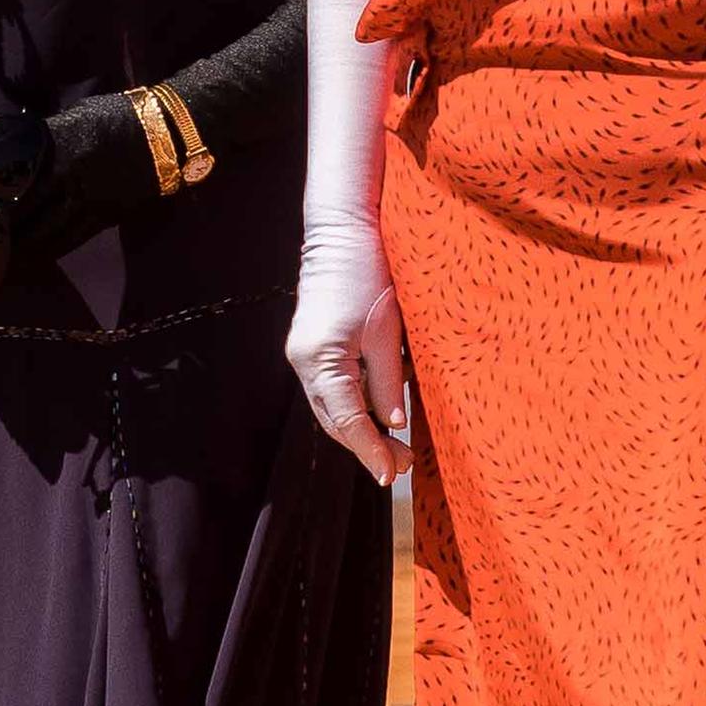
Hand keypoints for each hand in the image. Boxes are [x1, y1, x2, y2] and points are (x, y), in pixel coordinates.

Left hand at [0, 91, 163, 264]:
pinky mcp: (100, 216)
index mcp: (46, 142)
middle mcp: (58, 171)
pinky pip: (65, 241)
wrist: (162, 133)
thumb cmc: (111, 117)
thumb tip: (2, 151)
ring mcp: (80, 197)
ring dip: (10, 249)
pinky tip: (27, 261)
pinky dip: (42, 253)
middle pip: (10, 209)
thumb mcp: (66, 118)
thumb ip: (36, 139)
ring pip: (36, 232)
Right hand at [287, 215, 414, 485]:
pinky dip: (354, 405)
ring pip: (332, 406)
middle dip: (366, 446)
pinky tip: (380, 412)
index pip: (347, 420)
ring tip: (395, 447)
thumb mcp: (387, 331)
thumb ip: (388, 380)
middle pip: (333, 419)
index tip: (393, 476)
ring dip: (361, 428)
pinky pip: (332, 387)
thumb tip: (392, 423)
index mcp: (321, 358)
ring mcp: (304, 352)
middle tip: (402, 466)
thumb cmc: (370, 271)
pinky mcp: (312, 344)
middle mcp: (304, 360)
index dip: (371, 451)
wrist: (343, 229)